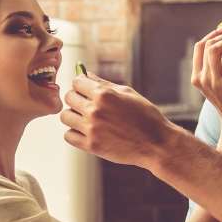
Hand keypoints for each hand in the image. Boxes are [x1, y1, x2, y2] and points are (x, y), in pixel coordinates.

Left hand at [60, 74, 177, 168]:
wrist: (156, 143)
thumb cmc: (145, 116)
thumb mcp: (128, 93)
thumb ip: (103, 83)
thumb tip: (85, 74)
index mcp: (104, 94)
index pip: (76, 82)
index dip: (81, 85)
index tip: (86, 90)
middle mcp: (95, 110)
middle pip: (69, 98)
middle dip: (77, 99)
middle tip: (87, 105)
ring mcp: (92, 129)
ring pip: (65, 117)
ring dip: (73, 116)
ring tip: (86, 119)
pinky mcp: (91, 146)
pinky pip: (68, 136)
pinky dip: (74, 133)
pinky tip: (86, 132)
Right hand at [192, 28, 221, 137]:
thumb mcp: (215, 84)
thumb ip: (213, 68)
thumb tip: (220, 42)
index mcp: (196, 78)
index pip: (198, 48)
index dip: (211, 35)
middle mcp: (202, 79)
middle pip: (207, 46)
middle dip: (221, 35)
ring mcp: (214, 82)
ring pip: (214, 49)